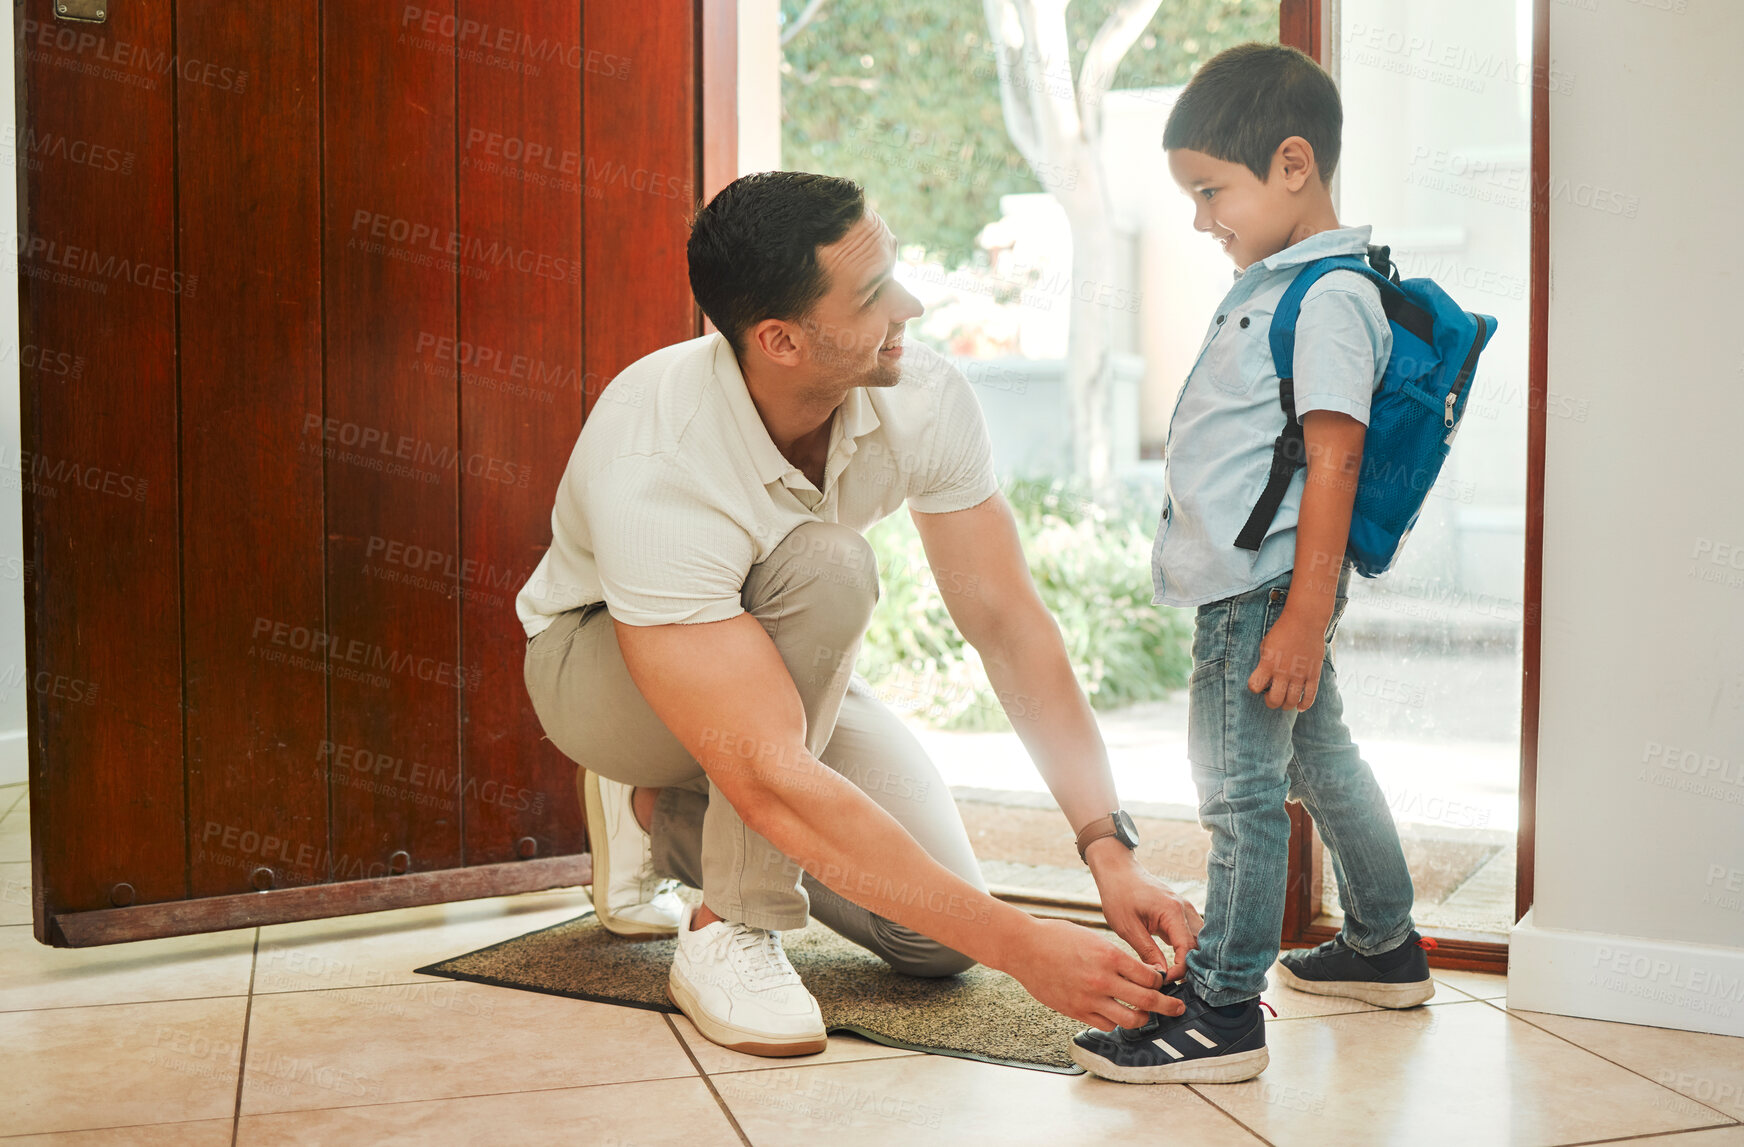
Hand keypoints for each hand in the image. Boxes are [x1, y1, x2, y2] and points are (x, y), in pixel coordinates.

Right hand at [1003, 916, 1184, 1031]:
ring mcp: (1089, 999)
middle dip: (1169, 1006)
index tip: (1163, 981)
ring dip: (1143, 1018)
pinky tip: (1117, 1013)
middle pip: (1148, 1000)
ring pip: (1130, 1019)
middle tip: (1178, 1007)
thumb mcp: (1093, 937)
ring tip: (1146, 1014)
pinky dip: (1116, 1021)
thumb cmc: (1057, 937)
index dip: (1161, 980)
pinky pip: (1107, 1024)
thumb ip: (1116, 957)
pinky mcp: (1076, 1011)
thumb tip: (1139, 973)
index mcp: (1109, 955)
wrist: (1023, 948)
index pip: (1150, 976)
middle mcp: (1103, 980)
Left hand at [1086, 843, 1202, 981]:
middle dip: (1190, 968)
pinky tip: (1177, 964)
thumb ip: (1147, 952)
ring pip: (1199, 941)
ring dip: (1192, 959)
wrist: (1117, 870)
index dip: (1180, 970)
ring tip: (1177, 978)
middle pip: (1199, 946)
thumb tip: (1161, 976)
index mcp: (1173, 911)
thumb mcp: (1128, 927)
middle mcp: (1185, 909)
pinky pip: (1192, 934)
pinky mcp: (1180, 912)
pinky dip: (1188, 950)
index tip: (1164, 982)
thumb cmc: (1119, 895)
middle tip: (1175, 985)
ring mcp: (1185, 909)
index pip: (1188, 949)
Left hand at [1248, 605, 1325, 710]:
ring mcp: (1300, 675)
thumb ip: (1264, 663)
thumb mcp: (1265, 645)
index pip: (1255, 687)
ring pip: (1291, 701)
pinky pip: (1310, 697)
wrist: (1305, 621)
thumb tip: (1265, 680)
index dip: (1254, 688)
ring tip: (1285, 701)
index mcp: (1268, 664)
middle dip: (1271, 702)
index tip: (1258, 684)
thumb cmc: (1282, 631)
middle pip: (1274, 700)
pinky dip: (1304, 705)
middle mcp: (1283, 672)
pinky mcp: (1313, 674)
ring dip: (1286, 705)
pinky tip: (1300, 707)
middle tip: (1272, 697)